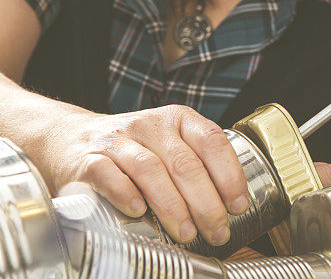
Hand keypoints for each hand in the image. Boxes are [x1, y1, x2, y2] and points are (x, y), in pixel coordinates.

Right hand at [44, 105, 248, 245]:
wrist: (71, 137)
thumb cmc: (134, 148)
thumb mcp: (171, 144)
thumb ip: (198, 165)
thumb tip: (230, 205)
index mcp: (179, 119)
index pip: (212, 142)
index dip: (229, 175)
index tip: (238, 205)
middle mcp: (151, 125)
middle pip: (186, 164)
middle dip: (206, 203)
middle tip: (217, 230)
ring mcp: (119, 140)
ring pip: (152, 171)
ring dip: (172, 207)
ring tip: (186, 232)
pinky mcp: (90, 159)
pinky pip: (111, 176)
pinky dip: (127, 195)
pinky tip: (140, 212)